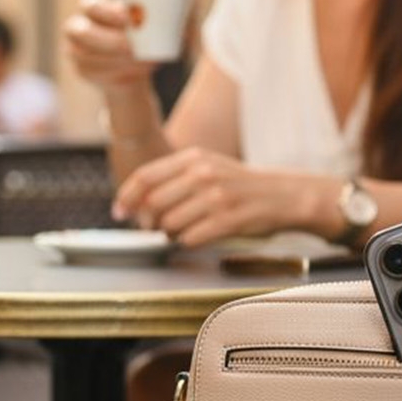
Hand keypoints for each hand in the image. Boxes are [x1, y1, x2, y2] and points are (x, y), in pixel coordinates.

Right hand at [64, 0, 153, 90]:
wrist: (133, 66)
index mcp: (92, 8)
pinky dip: (118, 74)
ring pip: (89, 57)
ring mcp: (75, 50)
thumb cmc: (142, 35)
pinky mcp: (82, 71)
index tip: (128, 19)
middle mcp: (77, 27)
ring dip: (117, 61)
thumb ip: (154, 16)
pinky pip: (96, 74)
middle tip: (133, 48)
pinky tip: (136, 74)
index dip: (107, 12)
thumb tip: (175, 10)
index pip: (91, 5)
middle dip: (109, 41)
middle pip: (83, 33)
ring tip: (143, 63)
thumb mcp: (147, 23)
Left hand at [113, 147, 324, 246]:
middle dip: (149, 220)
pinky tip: (200, 235)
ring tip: (185, 228)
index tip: (118, 212)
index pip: (145, 176)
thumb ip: (173, 178)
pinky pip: (191, 238)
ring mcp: (217, 197)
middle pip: (154, 203)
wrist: (283, 195)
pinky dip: (189, 241)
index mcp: (194, 158)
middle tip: (155, 227)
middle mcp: (203, 174)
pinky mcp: (228, 220)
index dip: (126, 196)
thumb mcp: (207, 167)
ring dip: (170, 233)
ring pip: (170, 224)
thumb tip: (137, 202)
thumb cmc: (239, 184)